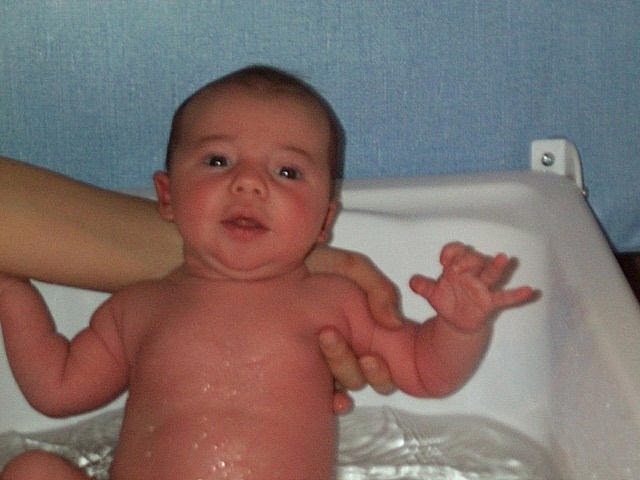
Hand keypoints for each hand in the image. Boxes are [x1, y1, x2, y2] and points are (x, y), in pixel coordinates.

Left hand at [306, 244, 400, 412]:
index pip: (381, 367)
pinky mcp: (295, 367)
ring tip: (322, 337)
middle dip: (350, 367)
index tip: (370, 356)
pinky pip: (316, 396)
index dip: (382, 372)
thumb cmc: (312, 262)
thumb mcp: (350, 267)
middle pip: (360, 381)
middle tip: (330, 335)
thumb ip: (378, 290)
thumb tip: (394, 323)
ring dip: (337, 373)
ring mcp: (319, 361)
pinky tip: (326, 395)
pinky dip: (327, 400)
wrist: (271, 262)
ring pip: (339, 387)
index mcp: (361, 333)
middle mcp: (343, 351)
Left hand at [409, 242, 532, 332]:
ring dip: (496, 266)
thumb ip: (422, 286)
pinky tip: (529, 290)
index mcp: (456, 268)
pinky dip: (517, 295)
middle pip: (473, 259)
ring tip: (504, 257)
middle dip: (467, 260)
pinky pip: (505, 297)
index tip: (443, 259)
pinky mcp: (490, 301)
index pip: (455, 251)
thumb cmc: (447, 300)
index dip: (450, 252)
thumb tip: (412, 282)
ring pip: (491, 273)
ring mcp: (482, 287)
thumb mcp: (432, 293)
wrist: (456, 320)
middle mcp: (471, 274)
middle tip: (456, 267)